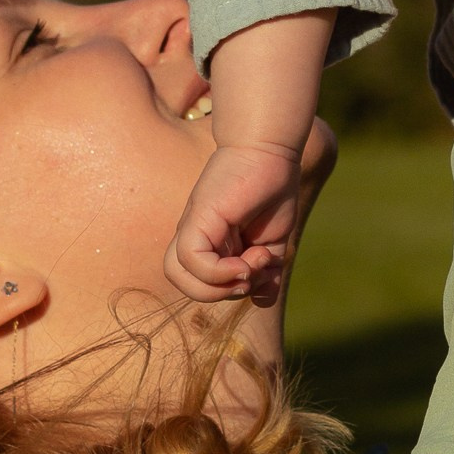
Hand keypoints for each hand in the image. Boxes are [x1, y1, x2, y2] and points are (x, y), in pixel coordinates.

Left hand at [165, 136, 305, 304]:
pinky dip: (220, 271)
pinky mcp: (198, 217)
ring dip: (219, 286)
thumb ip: (265, 273)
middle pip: (188, 287)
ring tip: (249, 266)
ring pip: (180, 278)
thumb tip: (263, 300)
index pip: (203, 286)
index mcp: (210, 245)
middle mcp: (196, 237)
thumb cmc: (271, 191)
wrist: (271, 153)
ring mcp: (194, 227)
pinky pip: (193, 260)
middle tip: (254, 273)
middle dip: (224, 293)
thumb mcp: (272, 244)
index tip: (262, 273)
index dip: (230, 291)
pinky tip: (247, 259)